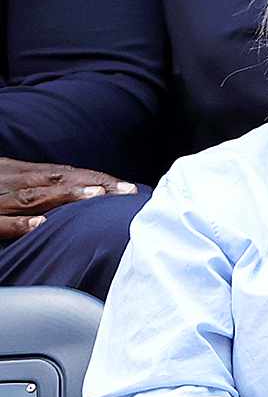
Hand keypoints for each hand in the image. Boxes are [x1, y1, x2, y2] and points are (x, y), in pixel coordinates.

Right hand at [0, 158, 136, 238]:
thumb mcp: (5, 184)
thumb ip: (34, 189)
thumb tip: (74, 195)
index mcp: (16, 172)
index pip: (62, 173)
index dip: (95, 178)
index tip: (127, 187)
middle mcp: (8, 180)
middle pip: (55, 180)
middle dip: (93, 183)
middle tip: (127, 190)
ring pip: (31, 197)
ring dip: (65, 196)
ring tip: (97, 196)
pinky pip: (0, 222)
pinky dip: (20, 223)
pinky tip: (41, 224)